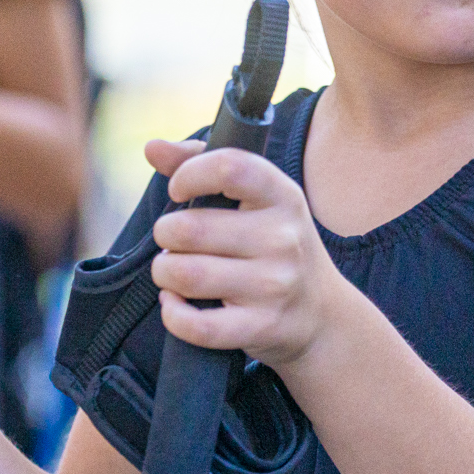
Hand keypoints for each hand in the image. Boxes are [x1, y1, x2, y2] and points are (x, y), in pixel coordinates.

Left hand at [144, 138, 344, 371]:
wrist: (322, 314)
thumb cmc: (275, 245)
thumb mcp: (257, 201)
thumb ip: (202, 165)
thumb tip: (151, 147)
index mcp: (282, 197)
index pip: (229, 168)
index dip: (189, 175)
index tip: (178, 190)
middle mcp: (283, 239)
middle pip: (190, 228)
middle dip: (165, 234)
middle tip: (173, 241)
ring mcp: (274, 285)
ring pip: (185, 274)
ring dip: (164, 272)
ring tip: (172, 270)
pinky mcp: (260, 326)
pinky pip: (195, 325)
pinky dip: (171, 313)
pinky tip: (175, 302)